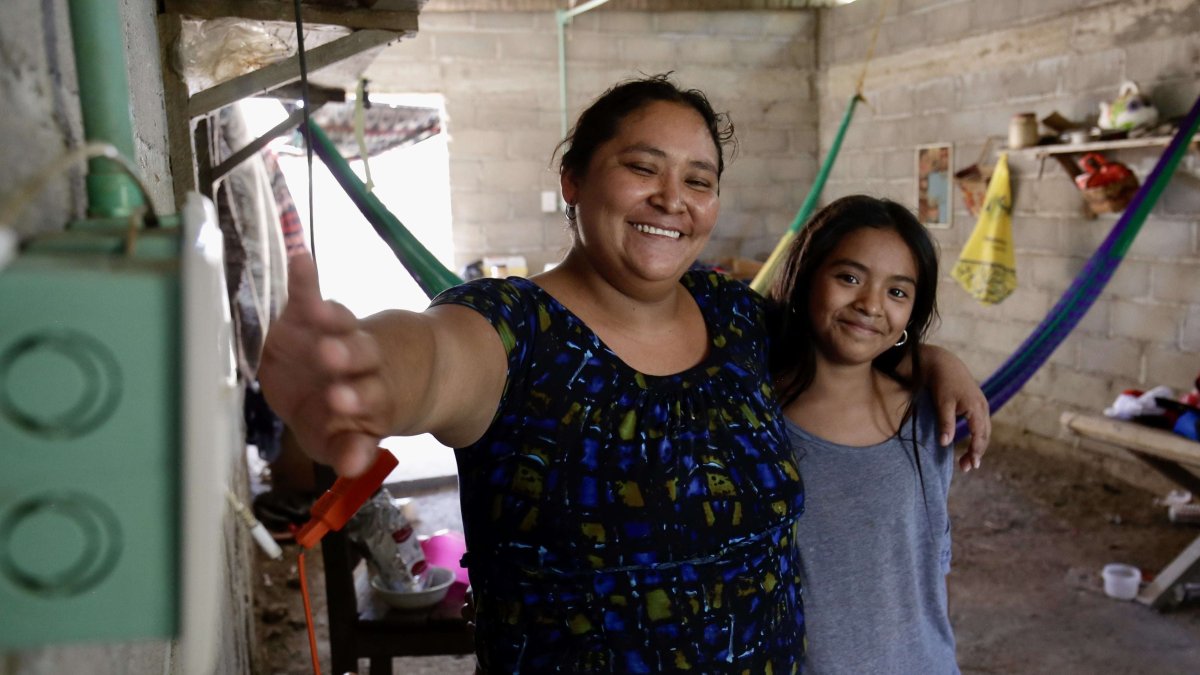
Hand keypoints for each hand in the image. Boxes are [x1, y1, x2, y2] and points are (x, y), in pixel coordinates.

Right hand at [258, 255, 387, 476]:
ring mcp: (342, 339)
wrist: (363, 374)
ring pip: (343, 329)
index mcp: (368, 404)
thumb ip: (348, 450)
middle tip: (333, 360)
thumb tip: (352, 467)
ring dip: (332, 321)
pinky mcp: (321, 317)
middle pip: (359, 361)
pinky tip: (299, 259)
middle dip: (347, 362)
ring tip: (321, 312)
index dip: (356, 410)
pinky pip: (312, 297)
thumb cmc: (344, 418)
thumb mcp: (346, 439)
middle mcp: (359, 369)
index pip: (366, 407)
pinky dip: (306, 279)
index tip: (344, 407)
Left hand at [925, 346, 990, 471]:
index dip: (976, 451)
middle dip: (977, 452)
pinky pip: (981, 424)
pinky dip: (978, 436)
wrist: (944, 363)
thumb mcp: (942, 403)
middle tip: (967, 467)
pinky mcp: (977, 403)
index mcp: (977, 408)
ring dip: (978, 445)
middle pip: (985, 435)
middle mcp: (983, 407)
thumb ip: (945, 423)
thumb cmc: (942, 382)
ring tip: (968, 460)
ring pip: (984, 430)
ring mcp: (982, 405)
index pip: (980, 435)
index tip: (971, 465)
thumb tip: (945, 444)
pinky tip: (970, 443)